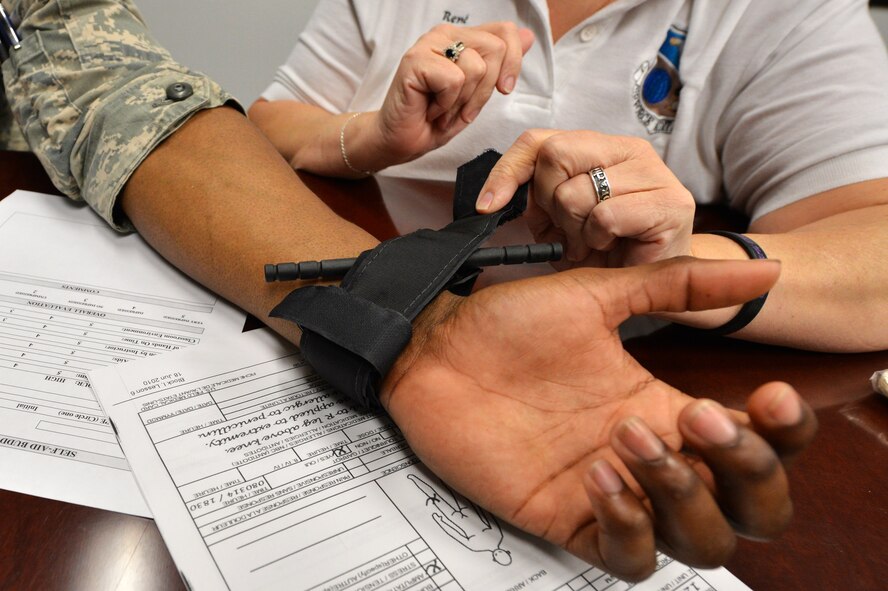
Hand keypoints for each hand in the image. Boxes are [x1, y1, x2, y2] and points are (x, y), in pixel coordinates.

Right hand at [372, 23, 533, 163]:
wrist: (401, 141)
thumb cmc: (435, 118)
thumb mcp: (478, 93)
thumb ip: (501, 63)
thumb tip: (528, 37)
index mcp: (463, 38)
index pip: (506, 32)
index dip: (513, 63)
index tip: (503, 89)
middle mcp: (445, 35)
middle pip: (496, 49)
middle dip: (485, 90)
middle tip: (461, 107)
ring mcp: (428, 45)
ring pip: (476, 67)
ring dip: (463, 102)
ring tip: (443, 109)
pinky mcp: (414, 61)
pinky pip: (454, 80)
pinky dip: (446, 104)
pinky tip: (430, 109)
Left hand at [381, 257, 816, 580]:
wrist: (433, 347)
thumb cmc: (509, 322)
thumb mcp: (598, 295)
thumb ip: (677, 285)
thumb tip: (767, 270)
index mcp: (668, 405)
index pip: (763, 445)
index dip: (783, 435)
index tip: (764, 396)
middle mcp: (653, 456)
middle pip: (751, 508)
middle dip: (746, 470)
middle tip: (696, 418)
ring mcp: (613, 493)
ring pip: (699, 540)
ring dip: (683, 494)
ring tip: (628, 436)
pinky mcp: (566, 518)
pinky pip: (628, 557)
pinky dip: (629, 524)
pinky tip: (597, 474)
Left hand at [476, 129, 695, 267]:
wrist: (650, 283)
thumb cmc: (604, 252)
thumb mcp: (555, 222)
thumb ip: (533, 198)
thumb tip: (495, 196)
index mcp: (599, 147)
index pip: (539, 140)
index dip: (508, 171)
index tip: (488, 206)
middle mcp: (628, 149)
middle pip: (555, 155)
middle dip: (549, 203)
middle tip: (568, 229)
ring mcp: (654, 172)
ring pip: (578, 190)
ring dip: (576, 229)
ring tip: (593, 242)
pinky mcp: (670, 203)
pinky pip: (606, 215)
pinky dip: (598, 238)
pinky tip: (612, 246)